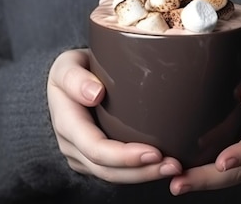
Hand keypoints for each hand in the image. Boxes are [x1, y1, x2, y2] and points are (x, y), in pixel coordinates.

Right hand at [47, 49, 181, 182]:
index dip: (124, 156)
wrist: (69, 79)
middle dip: (141, 171)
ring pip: (112, 176)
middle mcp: (70, 144)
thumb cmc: (74, 68)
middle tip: (174, 165)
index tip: (155, 152)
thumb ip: (75, 77)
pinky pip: (115, 173)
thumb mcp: (68, 63)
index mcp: (65, 121)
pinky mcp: (92, 159)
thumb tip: (94, 94)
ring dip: (144, 175)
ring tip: (173, 168)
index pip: (94, 148)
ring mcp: (80, 155)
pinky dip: (139, 172)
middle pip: (106, 169)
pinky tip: (161, 166)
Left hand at [169, 51, 240, 194]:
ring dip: (201, 181)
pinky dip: (198, 174)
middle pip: (240, 170)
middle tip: (182, 182)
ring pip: (227, 175)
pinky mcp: (231, 151)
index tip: (223, 162)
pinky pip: (217, 168)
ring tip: (176, 185)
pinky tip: (176, 176)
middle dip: (211, 178)